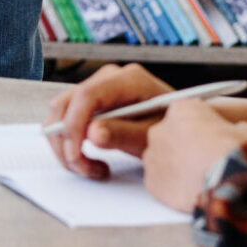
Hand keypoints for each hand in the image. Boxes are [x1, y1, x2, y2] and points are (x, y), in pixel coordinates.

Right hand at [44, 63, 172, 178]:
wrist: (185, 132)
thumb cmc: (175, 132)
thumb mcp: (154, 138)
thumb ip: (125, 134)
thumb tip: (92, 134)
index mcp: (128, 80)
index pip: (87, 95)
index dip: (75, 125)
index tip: (75, 153)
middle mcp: (108, 78)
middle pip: (66, 103)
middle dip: (66, 139)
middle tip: (82, 168)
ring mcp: (97, 87)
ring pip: (60, 111)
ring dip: (65, 143)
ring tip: (90, 167)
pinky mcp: (91, 101)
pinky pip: (66, 117)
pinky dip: (69, 140)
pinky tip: (89, 158)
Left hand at [141, 99, 246, 212]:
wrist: (227, 182)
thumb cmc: (235, 154)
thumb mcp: (244, 132)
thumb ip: (232, 128)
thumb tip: (237, 132)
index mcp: (180, 110)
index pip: (187, 115)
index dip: (202, 130)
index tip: (212, 141)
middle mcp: (159, 130)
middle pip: (170, 137)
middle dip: (185, 148)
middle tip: (204, 162)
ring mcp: (152, 156)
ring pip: (162, 160)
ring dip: (176, 168)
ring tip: (199, 180)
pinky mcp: (151, 181)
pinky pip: (160, 183)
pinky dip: (172, 189)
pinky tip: (191, 194)